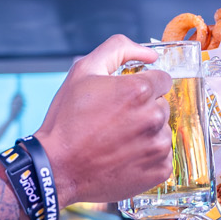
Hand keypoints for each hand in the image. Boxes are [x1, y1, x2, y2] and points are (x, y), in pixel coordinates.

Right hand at [37, 34, 172, 204]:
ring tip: (118, 141)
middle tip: (116, 121)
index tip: (126, 99)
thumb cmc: (67, 120)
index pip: (162, 80)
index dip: (143, 87)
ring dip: (146, 134)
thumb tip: (150, 54)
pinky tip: (124, 157)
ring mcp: (157, 146)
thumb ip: (118, 49)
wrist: (57, 168)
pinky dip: (148, 157)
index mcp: (139, 91)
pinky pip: (163, 157)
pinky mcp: (159, 170)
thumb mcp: (83, 71)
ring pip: (162, 131)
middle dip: (144, 110)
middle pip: (162, 106)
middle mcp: (153, 117)